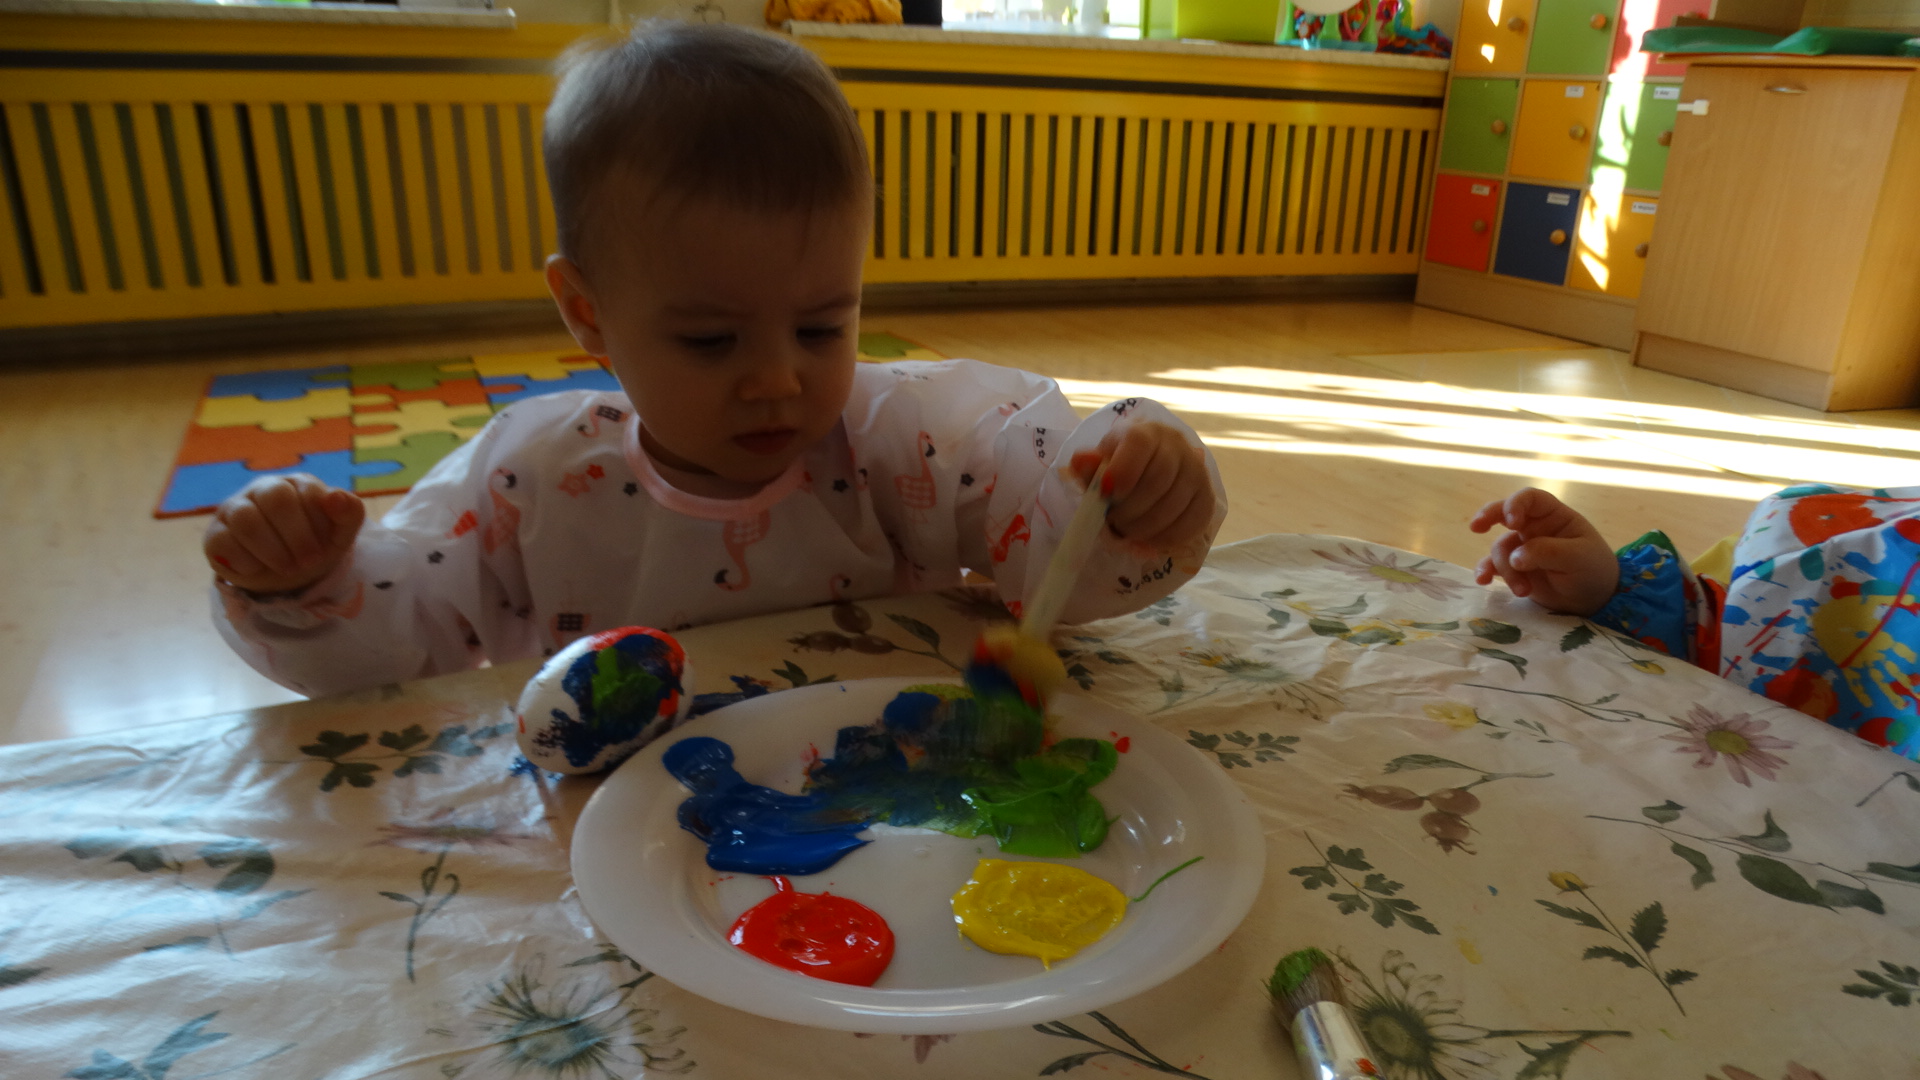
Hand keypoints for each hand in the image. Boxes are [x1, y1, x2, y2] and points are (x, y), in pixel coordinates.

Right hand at [205, 474, 364, 594]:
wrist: (288, 574)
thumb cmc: (316, 544)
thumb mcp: (341, 533)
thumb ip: (349, 512)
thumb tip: (335, 497)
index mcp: (297, 484)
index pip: (307, 490)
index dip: (318, 522)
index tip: (326, 546)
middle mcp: (264, 489)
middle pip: (275, 498)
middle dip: (297, 536)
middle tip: (309, 561)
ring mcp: (236, 509)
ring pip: (246, 518)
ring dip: (272, 550)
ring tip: (288, 568)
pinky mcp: (216, 534)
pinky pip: (222, 541)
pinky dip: (245, 561)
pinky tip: (258, 569)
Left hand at [1069, 422, 1214, 555]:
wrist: (1153, 466)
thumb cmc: (1121, 465)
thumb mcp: (1102, 462)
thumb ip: (1090, 466)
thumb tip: (1080, 461)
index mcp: (1147, 432)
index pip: (1140, 444)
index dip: (1122, 471)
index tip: (1105, 493)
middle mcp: (1179, 447)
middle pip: (1158, 479)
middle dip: (1130, 508)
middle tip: (1113, 521)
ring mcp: (1198, 472)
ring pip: (1174, 505)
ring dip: (1144, 527)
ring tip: (1127, 530)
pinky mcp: (1207, 498)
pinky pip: (1191, 524)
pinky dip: (1165, 538)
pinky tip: (1148, 539)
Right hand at [1468, 487, 1617, 615]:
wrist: (1593, 600)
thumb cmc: (1593, 570)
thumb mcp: (1578, 558)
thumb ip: (1547, 552)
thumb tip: (1515, 558)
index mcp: (1553, 516)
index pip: (1530, 498)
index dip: (1516, 505)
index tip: (1511, 522)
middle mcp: (1534, 528)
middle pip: (1503, 513)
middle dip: (1488, 517)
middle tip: (1476, 527)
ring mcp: (1522, 548)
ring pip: (1500, 549)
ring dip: (1506, 569)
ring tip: (1523, 590)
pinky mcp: (1514, 569)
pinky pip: (1493, 566)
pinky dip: (1486, 572)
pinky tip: (1483, 582)